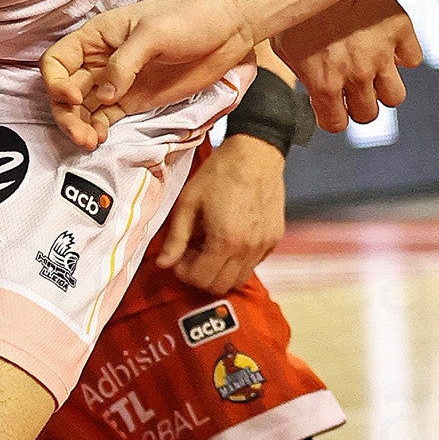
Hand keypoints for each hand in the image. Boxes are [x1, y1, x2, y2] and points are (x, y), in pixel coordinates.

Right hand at [43, 0, 256, 149]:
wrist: (226, 29)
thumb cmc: (188, 18)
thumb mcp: (153, 33)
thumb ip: (125, 63)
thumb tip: (105, 96)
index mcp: (97, 36)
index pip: (58, 60)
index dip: (55, 81)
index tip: (71, 97)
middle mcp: (101, 60)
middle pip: (66, 90)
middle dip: (66, 113)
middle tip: (80, 134)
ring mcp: (117, 82)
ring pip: (83, 108)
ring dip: (80, 126)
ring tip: (90, 142)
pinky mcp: (134, 100)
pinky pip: (105, 118)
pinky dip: (98, 130)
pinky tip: (100, 138)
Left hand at [154, 134, 285, 293]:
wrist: (256, 153)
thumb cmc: (219, 173)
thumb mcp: (189, 201)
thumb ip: (176, 237)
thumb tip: (163, 264)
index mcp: (225, 241)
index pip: (201, 279)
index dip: (184, 273)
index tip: (178, 258)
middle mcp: (248, 249)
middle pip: (221, 286)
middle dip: (201, 276)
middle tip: (192, 254)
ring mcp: (264, 246)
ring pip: (239, 279)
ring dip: (220, 271)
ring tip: (210, 247)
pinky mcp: (275, 239)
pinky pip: (254, 264)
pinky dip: (238, 261)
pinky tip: (228, 239)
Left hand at [272, 0, 421, 129]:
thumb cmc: (295, 2)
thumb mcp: (281, 42)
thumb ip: (300, 72)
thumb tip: (307, 90)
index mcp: (323, 81)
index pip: (337, 124)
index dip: (332, 115)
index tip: (329, 102)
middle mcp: (355, 73)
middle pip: (369, 115)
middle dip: (357, 104)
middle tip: (349, 85)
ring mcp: (381, 52)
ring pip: (395, 97)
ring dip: (382, 87)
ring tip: (370, 68)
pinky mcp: (400, 29)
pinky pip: (412, 60)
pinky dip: (402, 55)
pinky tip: (384, 42)